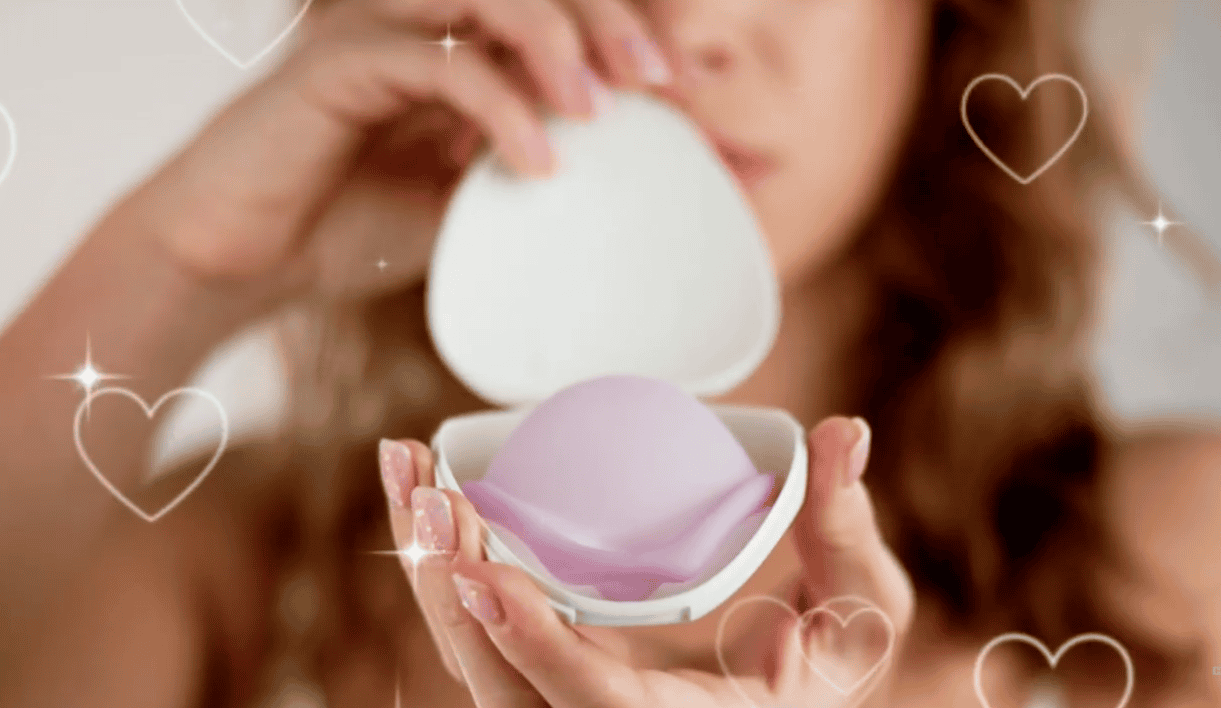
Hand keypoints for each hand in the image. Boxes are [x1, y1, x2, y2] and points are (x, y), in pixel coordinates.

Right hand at [141, 0, 674, 306]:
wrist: (240, 263)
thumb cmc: (348, 229)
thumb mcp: (467, 204)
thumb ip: (528, 172)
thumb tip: (621, 182)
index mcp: (451, 41)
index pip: (552, 10)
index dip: (626, 31)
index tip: (690, 86)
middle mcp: (416, 20)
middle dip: (609, 21)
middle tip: (665, 79)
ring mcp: (375, 31)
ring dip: (560, 44)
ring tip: (606, 107)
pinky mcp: (335, 62)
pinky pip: (439, 63)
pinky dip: (500, 108)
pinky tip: (538, 159)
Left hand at [378, 416, 914, 706]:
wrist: (778, 700)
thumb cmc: (822, 667)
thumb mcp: (858, 613)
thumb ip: (847, 531)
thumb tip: (844, 434)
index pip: (595, 705)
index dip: (534, 647)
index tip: (484, 571)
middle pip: (499, 685)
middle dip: (449, 589)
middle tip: (426, 486)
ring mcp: (565, 705)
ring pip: (470, 659)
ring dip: (427, 566)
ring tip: (404, 468)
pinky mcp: (542, 675)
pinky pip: (474, 633)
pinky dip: (440, 565)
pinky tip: (422, 495)